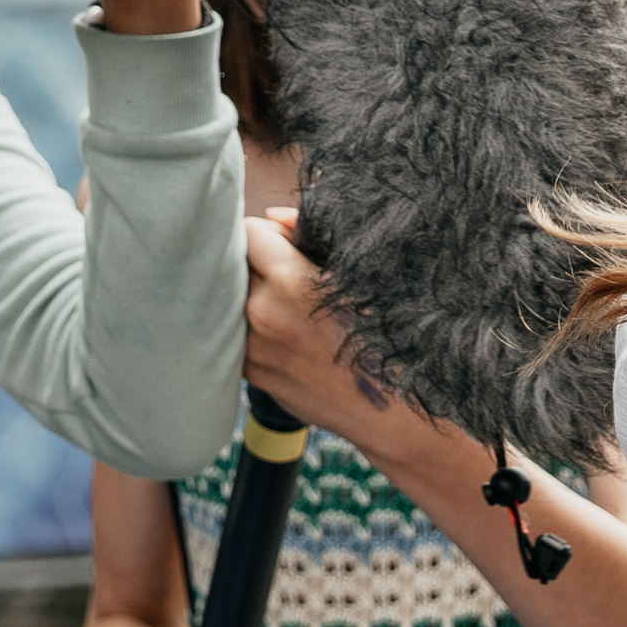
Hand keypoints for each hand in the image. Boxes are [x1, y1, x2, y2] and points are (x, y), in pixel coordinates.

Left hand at [242, 210, 399, 439]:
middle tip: (290, 277)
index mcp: (290, 281)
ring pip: (233, 300)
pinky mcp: (252, 375)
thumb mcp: (360, 274)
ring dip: (252, 296)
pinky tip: (288, 336)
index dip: (270, 233)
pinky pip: (239, 334)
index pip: (249, 231)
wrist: (393, 408)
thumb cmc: (386, 336)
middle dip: (258, 263)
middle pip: (236, 264)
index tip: (287, 245)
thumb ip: (306, 237)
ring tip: (290, 309)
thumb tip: (272, 218)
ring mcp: (253, 348)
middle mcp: (262, 314)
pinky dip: (254, 328)